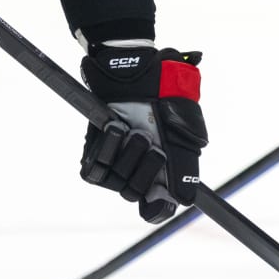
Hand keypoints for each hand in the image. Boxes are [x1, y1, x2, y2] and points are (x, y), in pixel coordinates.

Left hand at [79, 44, 206, 223]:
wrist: (133, 69)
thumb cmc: (163, 93)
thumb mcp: (184, 125)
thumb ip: (186, 164)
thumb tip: (184, 200)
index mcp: (163, 170)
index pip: (157, 208)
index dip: (158, 209)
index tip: (160, 200)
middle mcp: (137, 171)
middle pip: (137, 195)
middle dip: (146, 170)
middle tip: (152, 143)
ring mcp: (114, 163)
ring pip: (118, 182)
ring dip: (128, 153)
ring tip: (133, 129)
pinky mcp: (92, 154)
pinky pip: (95, 170)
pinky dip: (106, 149)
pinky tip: (115, 127)